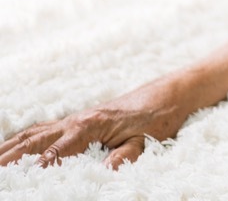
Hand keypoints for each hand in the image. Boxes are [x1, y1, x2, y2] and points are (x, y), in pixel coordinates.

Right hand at [0, 81, 190, 169]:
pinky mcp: (74, 121)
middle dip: (11, 157)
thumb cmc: (156, 119)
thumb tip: (107, 169)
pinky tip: (8, 146)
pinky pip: (40, 129)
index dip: (43, 164)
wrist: (164, 96)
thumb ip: (126, 155)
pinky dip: (20, 138)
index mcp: (92, 125)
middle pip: (35, 140)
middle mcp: (77, 120)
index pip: (60, 149)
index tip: (29, 178)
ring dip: (9, 147)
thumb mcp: (146, 140)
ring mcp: (73, 119)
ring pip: (32, 133)